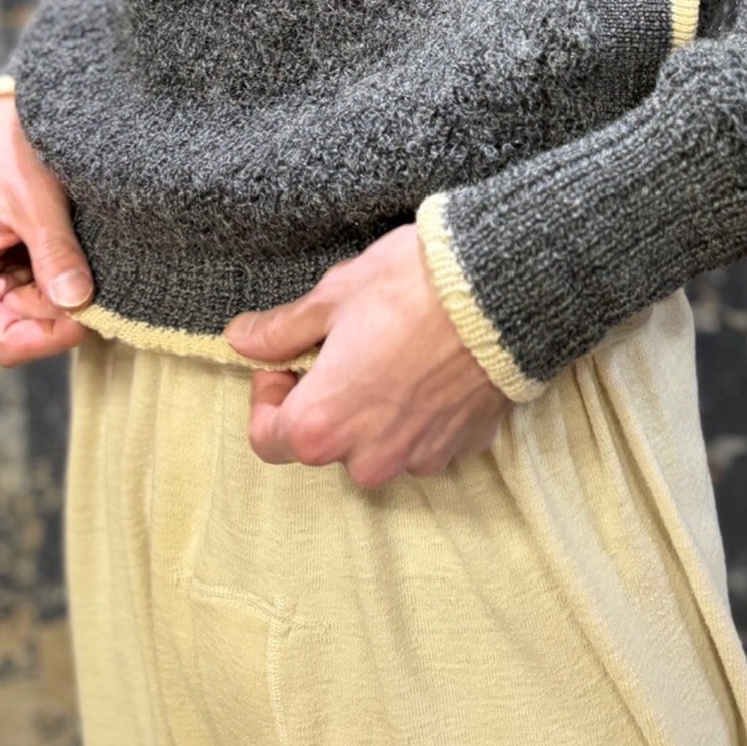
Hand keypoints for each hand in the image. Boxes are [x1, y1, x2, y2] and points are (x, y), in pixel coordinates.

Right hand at [0, 94, 93, 366]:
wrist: (19, 113)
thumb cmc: (11, 146)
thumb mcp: (32, 197)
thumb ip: (53, 251)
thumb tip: (77, 301)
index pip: (4, 338)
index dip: (48, 338)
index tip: (91, 317)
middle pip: (32, 328)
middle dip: (70, 315)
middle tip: (113, 291)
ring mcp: (8, 275)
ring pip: (50, 312)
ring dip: (78, 297)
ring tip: (105, 267)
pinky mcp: (31, 262)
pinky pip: (59, 288)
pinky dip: (81, 279)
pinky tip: (101, 260)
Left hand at [222, 222, 513, 488]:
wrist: (504, 290)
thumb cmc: (413, 288)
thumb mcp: (334, 296)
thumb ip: (282, 329)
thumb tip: (243, 338)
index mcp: (320, 424)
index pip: (265, 436)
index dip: (269, 392)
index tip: (293, 357)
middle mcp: (366, 457)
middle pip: (324, 442)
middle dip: (327, 399)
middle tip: (347, 346)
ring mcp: (418, 457)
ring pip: (376, 443)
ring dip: (374, 410)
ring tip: (395, 353)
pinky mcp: (461, 447)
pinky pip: (424, 439)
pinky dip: (420, 412)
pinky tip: (433, 366)